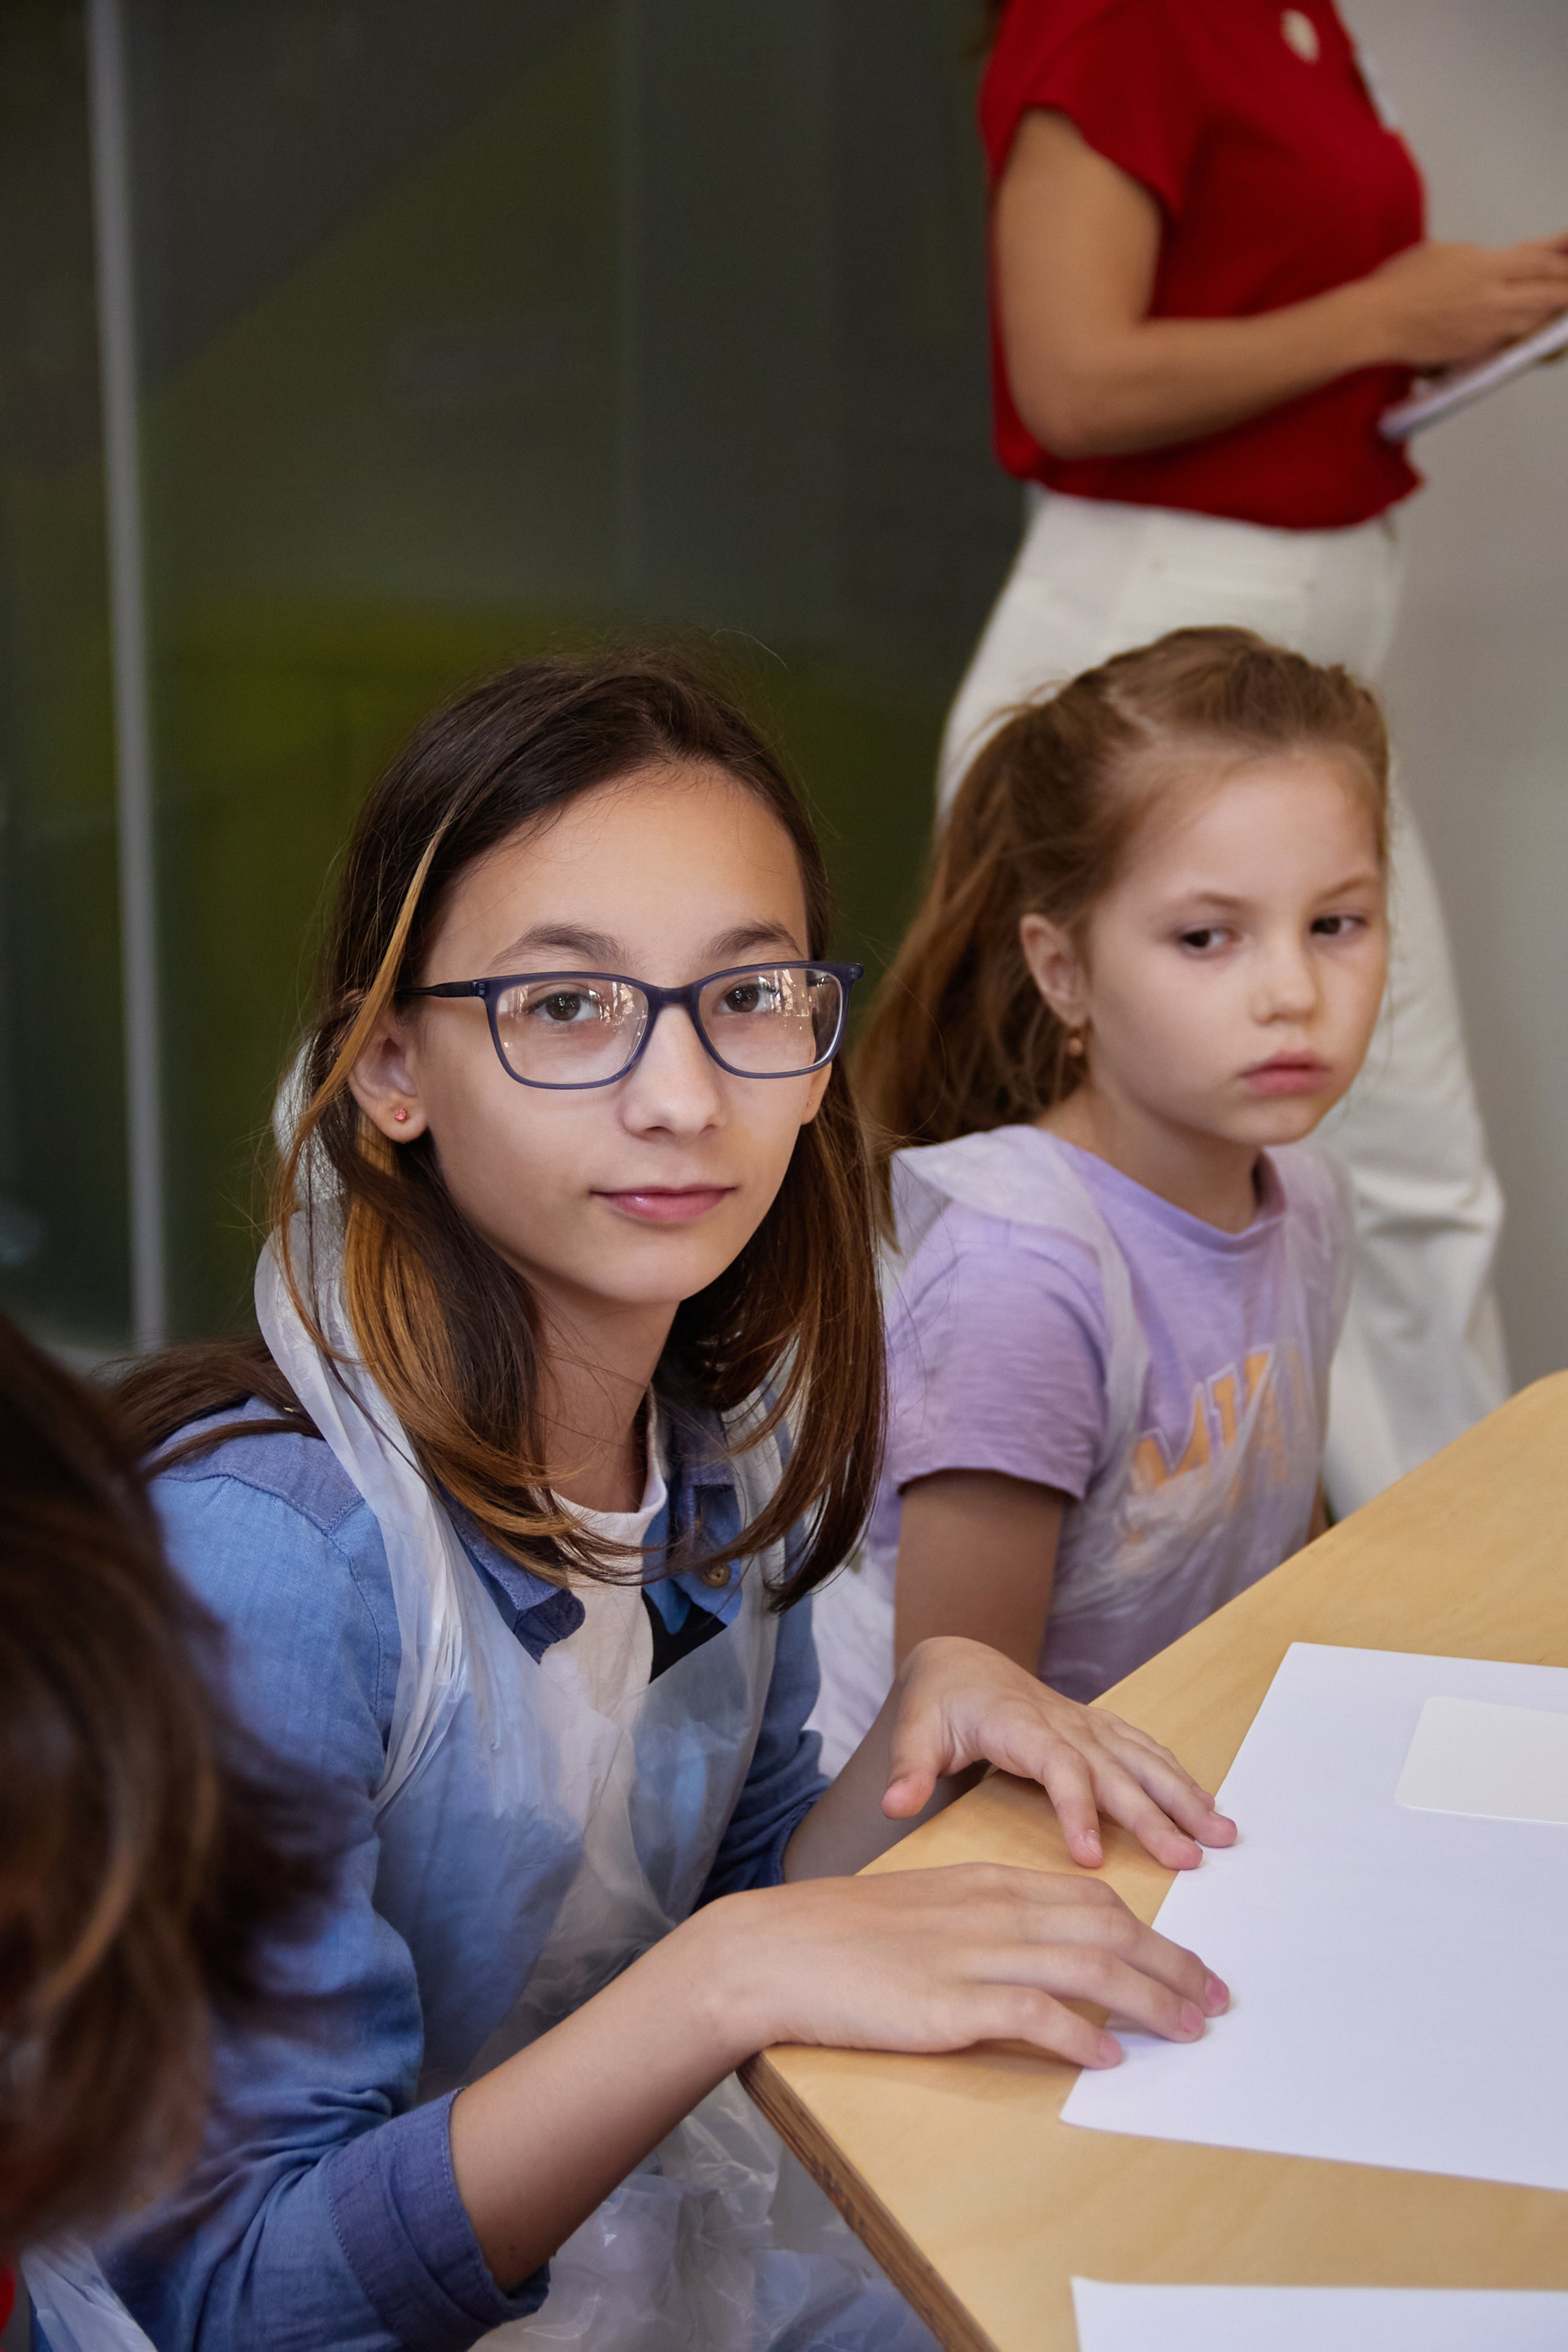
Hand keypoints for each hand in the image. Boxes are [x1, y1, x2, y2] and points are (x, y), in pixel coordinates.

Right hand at [719, 1863, 1228, 2070]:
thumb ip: (983, 1925)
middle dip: (1171, 1965)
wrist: (776, 1949)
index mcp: (986, 1883)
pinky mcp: (947, 2002)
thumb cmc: (843, 1936)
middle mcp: (989, 1910)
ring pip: (1086, 1967)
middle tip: (1217, 1999)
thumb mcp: (927, 1910)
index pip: (1090, 1899)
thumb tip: (1033, 1957)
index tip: (1189, 1964)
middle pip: (1106, 1929)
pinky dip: (1080, 2034)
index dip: (1151, 1932)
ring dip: (1149, 1999)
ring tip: (1189, 2028)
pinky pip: (1033, 2014)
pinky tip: (1109, 2057)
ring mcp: (970, 1955)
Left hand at [882, 1636, 1236, 1870]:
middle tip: (1189, 1858)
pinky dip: (1180, 1777)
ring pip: (1143, 1760)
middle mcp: (1064, 1723)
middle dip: (1155, 1815)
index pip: (1060, 1768)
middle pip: (1116, 1772)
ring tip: (1222, 1835)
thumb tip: (894, 1804)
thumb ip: (909, 1768)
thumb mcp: (915, 1729)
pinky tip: (1208, 1807)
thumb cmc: (940, 1702)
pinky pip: (1146, 1751)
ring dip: (1184, 1796)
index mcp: (1021, 1726)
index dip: (1078, 1810)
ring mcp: (1087, 1725)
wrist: (961, 1662)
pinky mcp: (1098, 1730)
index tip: (1093, 1857)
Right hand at [1358, 236, 1567, 370]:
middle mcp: (1493, 297)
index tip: (1567, 263)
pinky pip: (1508, 341)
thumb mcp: (1443, 253)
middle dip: (1566, 292)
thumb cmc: (1400, 283)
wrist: (1375, 322)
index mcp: (1487, 265)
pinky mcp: (1472, 351)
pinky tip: (1529, 331)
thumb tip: (1493, 265)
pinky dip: (1524, 335)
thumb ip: (1476, 259)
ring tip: (1560, 313)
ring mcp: (1485, 328)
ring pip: (1533, 322)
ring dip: (1551, 317)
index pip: (1540, 263)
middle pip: (1546, 294)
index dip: (1561, 264)